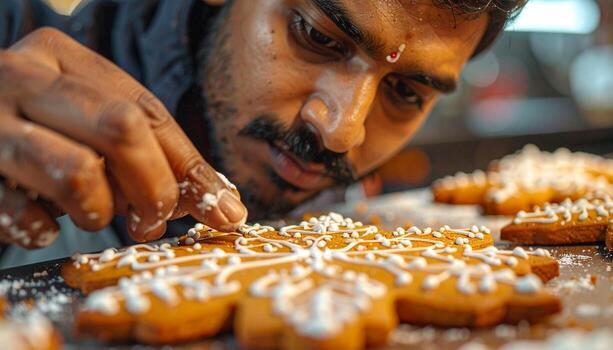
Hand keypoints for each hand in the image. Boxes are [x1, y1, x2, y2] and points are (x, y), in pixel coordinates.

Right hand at [0, 28, 246, 248]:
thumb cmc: (32, 129)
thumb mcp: (88, 122)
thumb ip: (152, 154)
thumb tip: (225, 207)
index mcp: (62, 58)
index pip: (148, 112)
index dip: (190, 168)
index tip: (223, 211)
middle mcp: (22, 77)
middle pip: (122, 129)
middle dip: (154, 188)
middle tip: (153, 221)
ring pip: (76, 171)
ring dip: (101, 210)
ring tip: (97, 216)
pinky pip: (21, 212)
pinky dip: (43, 228)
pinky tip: (42, 222)